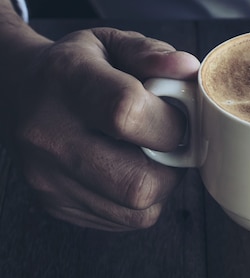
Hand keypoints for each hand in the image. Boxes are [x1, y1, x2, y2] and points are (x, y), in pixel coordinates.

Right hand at [4, 28, 198, 230]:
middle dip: (171, 167)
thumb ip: (153, 55)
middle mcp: (49, 136)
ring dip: (159, 187)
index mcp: (67, 82)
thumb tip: (188, 69)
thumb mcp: (113, 44)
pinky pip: (124, 220)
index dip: (169, 122)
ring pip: (137, 210)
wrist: (21, 91)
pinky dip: (140, 201)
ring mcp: (49, 178)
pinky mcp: (56, 205)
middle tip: (166, 144)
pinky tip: (127, 171)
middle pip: (138, 182)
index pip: (128, 113)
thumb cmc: (77, 69)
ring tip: (146, 157)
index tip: (175, 116)